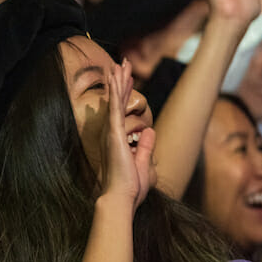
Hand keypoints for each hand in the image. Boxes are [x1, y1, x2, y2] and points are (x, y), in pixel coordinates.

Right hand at [97, 59, 154, 211]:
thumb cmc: (130, 187)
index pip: (122, 112)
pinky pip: (115, 106)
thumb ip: (146, 146)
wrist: (121, 198)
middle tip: (122, 63)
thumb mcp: (143, 163)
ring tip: (120, 62)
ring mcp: (111, 132)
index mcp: (118, 140)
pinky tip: (114, 76)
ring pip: (116, 100)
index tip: (126, 79)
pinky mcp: (114, 133)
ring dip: (118, 80)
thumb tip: (150, 131)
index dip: (124, 94)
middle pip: (118, 101)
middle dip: (120, 81)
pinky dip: (114, 90)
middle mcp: (112, 133)